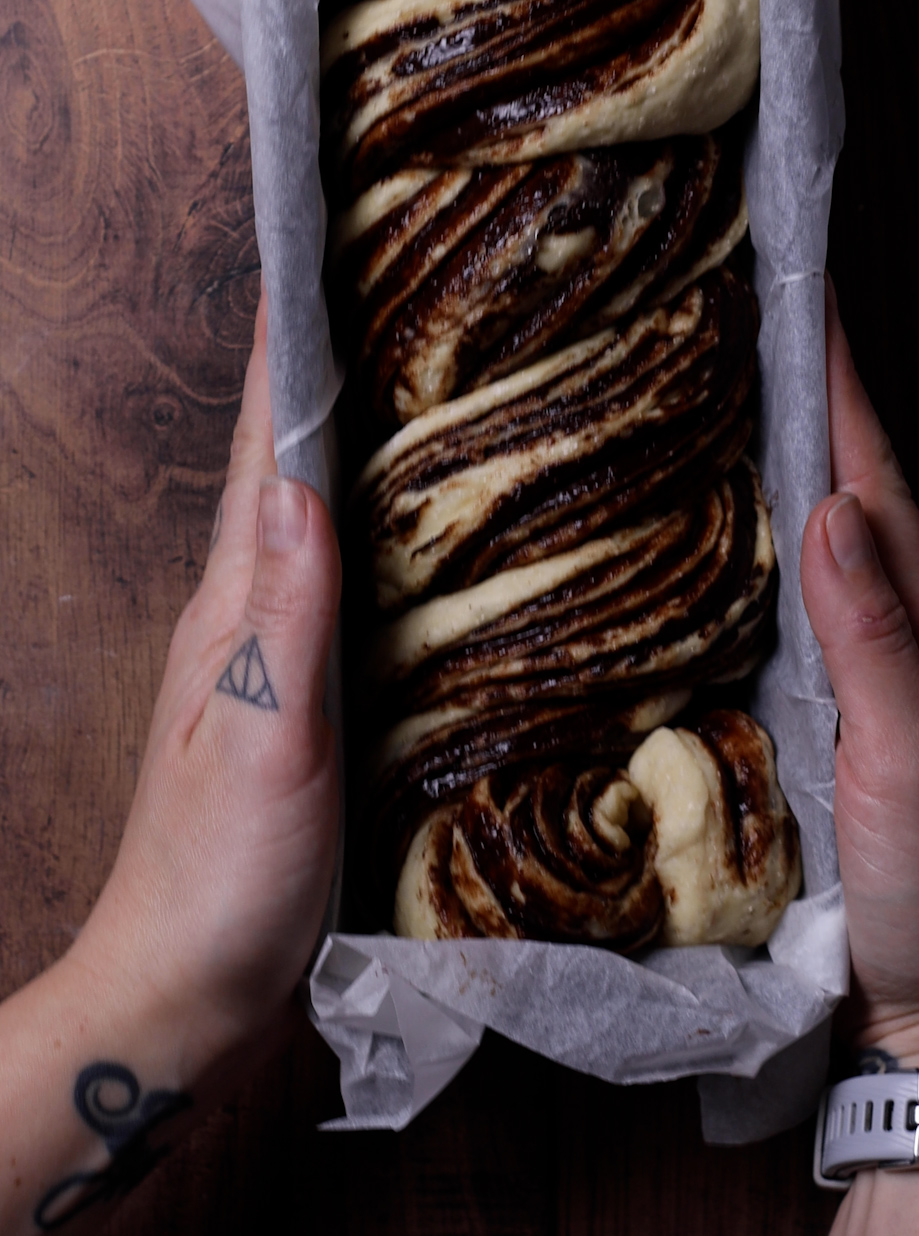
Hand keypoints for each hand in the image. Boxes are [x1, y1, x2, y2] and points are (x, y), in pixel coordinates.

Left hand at [68, 287, 341, 1080]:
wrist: (181, 992)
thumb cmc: (219, 877)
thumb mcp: (262, 742)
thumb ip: (284, 614)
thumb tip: (302, 477)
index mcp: (233, 598)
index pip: (264, 444)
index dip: (289, 343)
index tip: (322, 243)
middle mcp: (247, 605)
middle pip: (289, 457)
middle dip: (331, 359)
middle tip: (395, 274)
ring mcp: (272, 649)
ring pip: (320, 510)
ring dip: (356, 430)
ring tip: (419, 363)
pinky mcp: (304, 695)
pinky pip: (345, 576)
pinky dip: (377, 520)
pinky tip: (419, 517)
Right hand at [800, 278, 918, 1082]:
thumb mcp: (915, 760)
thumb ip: (874, 636)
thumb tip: (832, 505)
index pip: (875, 476)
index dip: (837, 385)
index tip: (798, 294)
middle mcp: (909, 632)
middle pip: (850, 490)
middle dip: (802, 401)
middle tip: (738, 326)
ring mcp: (875, 676)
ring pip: (822, 544)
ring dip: (779, 469)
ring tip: (717, 405)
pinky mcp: (836, 721)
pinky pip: (798, 607)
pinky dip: (764, 553)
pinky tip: (723, 548)